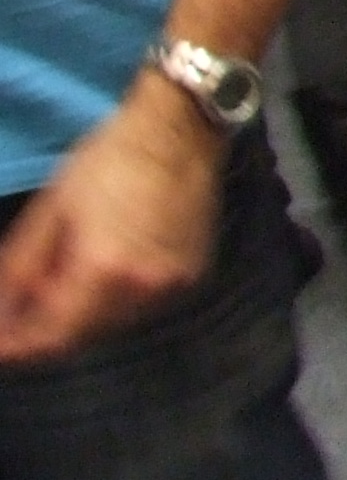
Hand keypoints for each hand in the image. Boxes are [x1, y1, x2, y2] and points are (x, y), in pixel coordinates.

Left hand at [0, 76, 225, 363]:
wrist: (180, 131)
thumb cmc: (107, 160)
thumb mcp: (51, 210)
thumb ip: (20, 268)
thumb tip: (2, 312)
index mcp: (104, 270)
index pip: (54, 336)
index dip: (20, 348)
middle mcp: (144, 289)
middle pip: (84, 336)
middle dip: (47, 330)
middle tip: (19, 313)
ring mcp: (174, 285)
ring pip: (115, 324)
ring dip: (82, 316)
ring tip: (60, 284)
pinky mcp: (194, 275)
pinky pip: (143, 306)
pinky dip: (114, 300)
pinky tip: (102, 272)